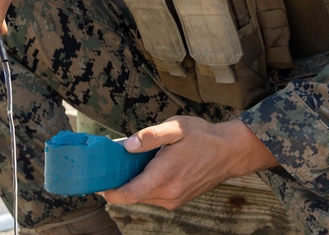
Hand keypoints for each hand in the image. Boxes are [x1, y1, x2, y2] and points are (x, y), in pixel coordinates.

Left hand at [101, 116, 277, 209]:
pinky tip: (152, 168)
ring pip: (144, 196)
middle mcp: (168, 193)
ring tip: (137, 162)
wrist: (230, 151)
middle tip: (116, 163)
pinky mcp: (179, 200)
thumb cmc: (203, 136)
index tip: (98, 182)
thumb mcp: (176, 127)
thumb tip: (126, 146)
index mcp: (164, 176)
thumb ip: (150, 136)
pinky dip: (148, 185)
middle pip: (133, 196)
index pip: (127, 195)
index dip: (109, 192)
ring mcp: (175, 199)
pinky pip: (156, 196)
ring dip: (136, 183)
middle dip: (121, 182)